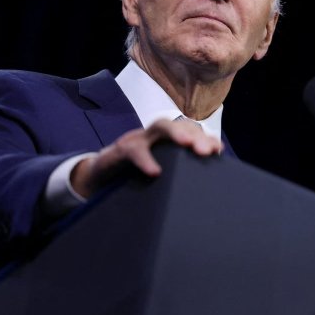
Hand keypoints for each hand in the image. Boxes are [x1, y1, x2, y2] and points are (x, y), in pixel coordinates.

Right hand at [70, 118, 221, 197]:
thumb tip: (206, 190)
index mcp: (165, 142)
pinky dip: (145, 159)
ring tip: (187, 144)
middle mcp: (154, 136)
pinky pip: (133, 150)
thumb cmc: (132, 177)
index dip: (204, 138)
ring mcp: (136, 140)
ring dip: (175, 133)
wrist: (96, 178)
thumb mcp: (159, 176)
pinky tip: (154, 172)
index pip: (189, 132)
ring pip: (159, 126)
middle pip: (179, 125)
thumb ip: (178, 176)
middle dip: (194, 134)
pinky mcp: (117, 152)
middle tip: (205, 150)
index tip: (218, 151)